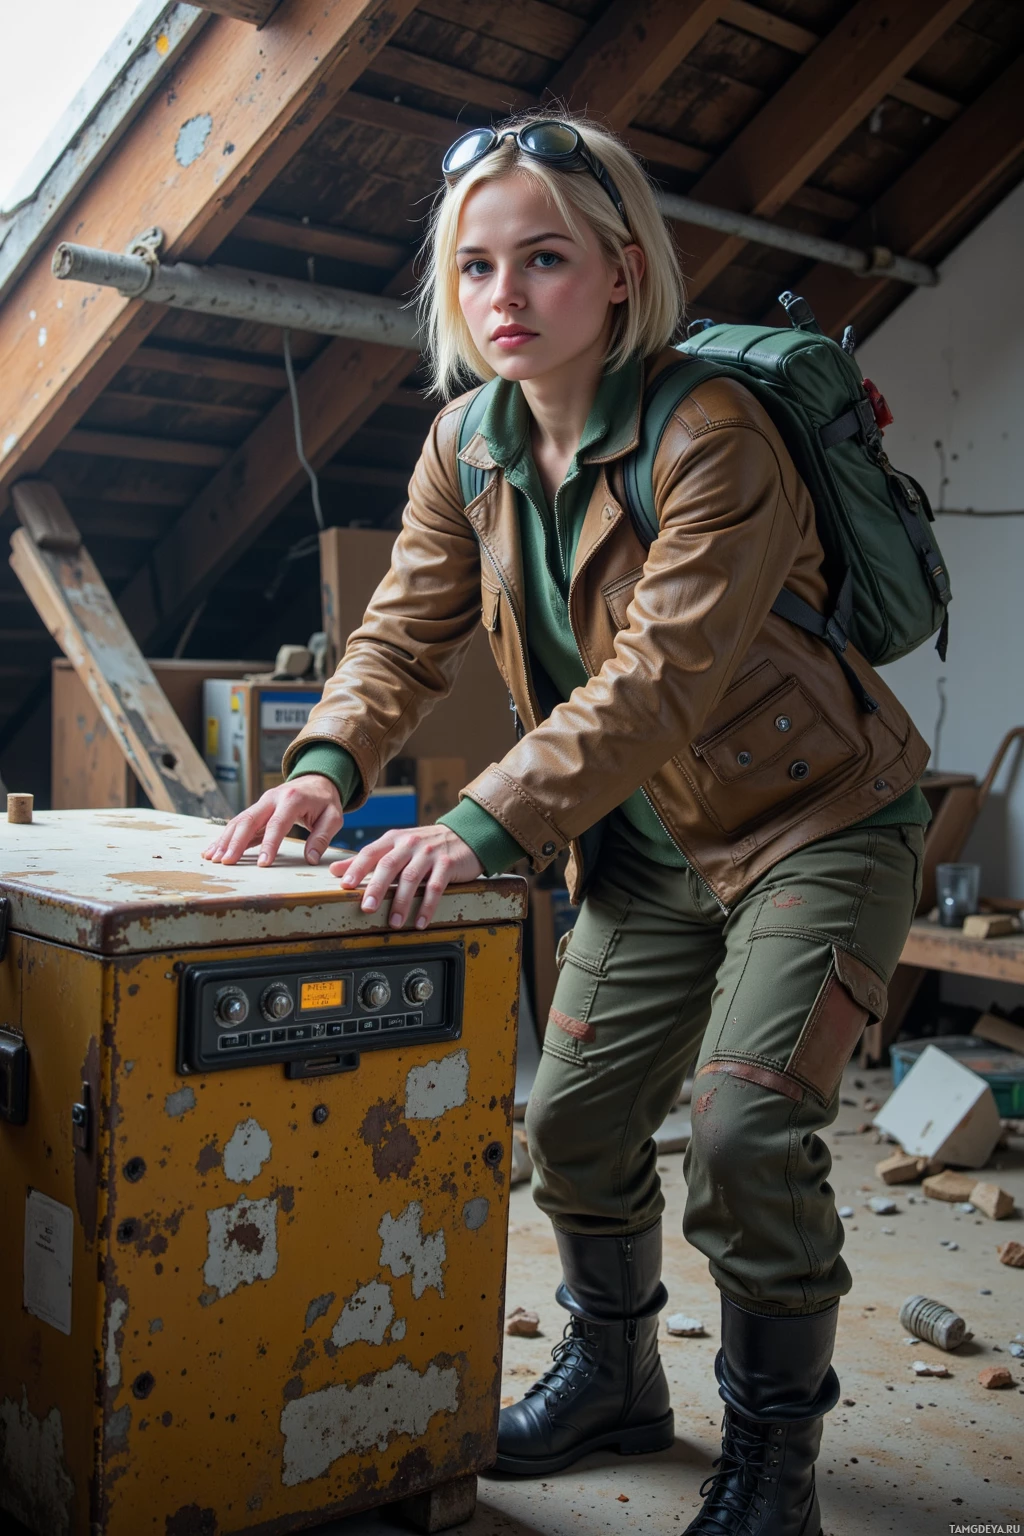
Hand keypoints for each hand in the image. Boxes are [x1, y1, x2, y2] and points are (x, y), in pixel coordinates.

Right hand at [202, 775, 343, 866]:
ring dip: (225, 840)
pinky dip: (226, 837)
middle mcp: (272, 798)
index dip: (269, 845)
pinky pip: (239, 823)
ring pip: (239, 821)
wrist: (317, 780)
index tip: (263, 864)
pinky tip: (214, 850)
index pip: (277, 824)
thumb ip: (321, 837)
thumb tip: (311, 859)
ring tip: (213, 858)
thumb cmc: (325, 801)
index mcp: (292, 799)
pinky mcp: (257, 809)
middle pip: (249, 820)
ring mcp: (262, 803)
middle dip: (236, 842)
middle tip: (226, 862)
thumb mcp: (333, 817)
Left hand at [331, 824, 482, 929]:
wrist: (465, 835)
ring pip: (411, 878)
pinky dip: (427, 907)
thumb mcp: (396, 845)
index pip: (371, 852)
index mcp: (394, 839)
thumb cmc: (425, 844)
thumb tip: (335, 870)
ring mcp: (429, 853)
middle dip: (376, 888)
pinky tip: (419, 922)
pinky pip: (436, 888)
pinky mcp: (447, 864)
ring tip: (393, 923)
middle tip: (366, 908)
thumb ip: (367, 858)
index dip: (357, 868)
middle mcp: (410, 844)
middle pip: (389, 866)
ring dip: (401, 902)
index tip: (344, 885)